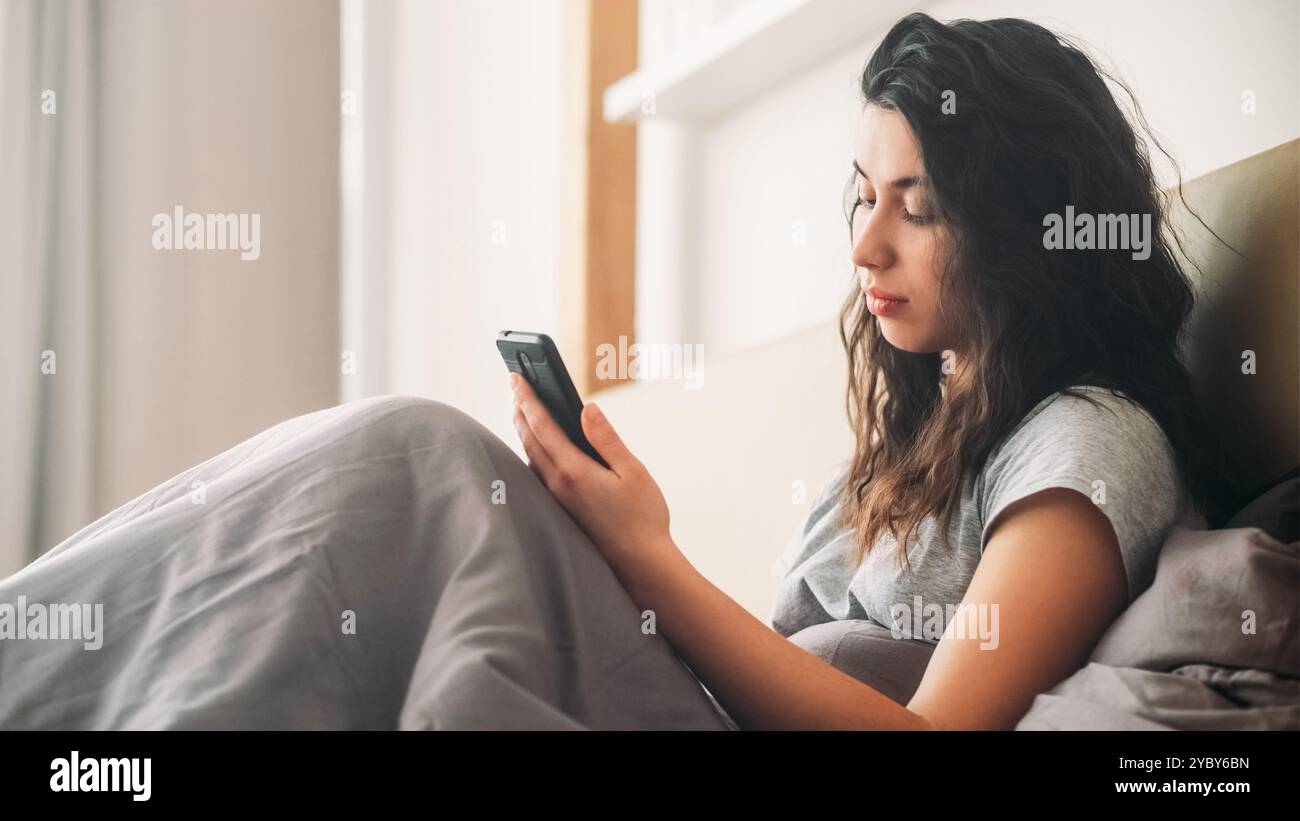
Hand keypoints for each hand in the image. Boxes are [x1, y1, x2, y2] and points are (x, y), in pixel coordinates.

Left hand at [509, 371, 680, 581]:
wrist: (639, 564)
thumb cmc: (642, 518)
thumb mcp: (632, 471)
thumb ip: (607, 438)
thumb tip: (586, 408)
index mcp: (573, 470)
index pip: (541, 425)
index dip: (527, 398)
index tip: (516, 377)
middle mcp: (557, 484)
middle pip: (528, 438)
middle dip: (519, 409)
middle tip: (515, 385)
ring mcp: (556, 498)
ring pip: (530, 455)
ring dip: (523, 429)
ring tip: (523, 409)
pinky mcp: (561, 508)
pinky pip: (537, 471)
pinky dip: (532, 449)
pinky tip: (539, 445)